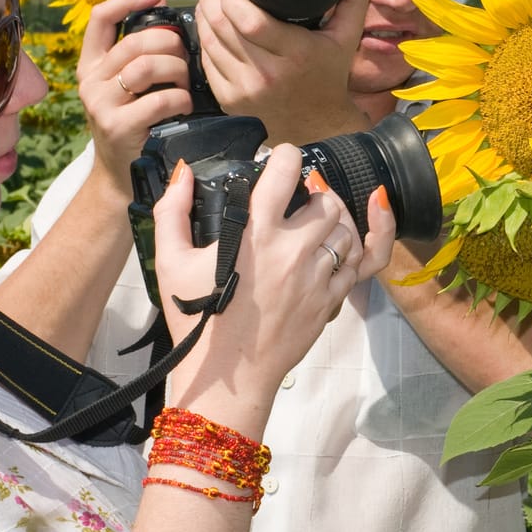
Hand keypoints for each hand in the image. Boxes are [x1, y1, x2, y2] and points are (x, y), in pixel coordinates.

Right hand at [79, 0, 192, 196]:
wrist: (122, 177)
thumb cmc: (135, 127)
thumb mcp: (126, 90)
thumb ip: (137, 59)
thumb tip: (170, 23)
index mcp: (91, 66)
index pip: (100, 18)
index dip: (129, 0)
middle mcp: (90, 81)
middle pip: (135, 41)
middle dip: (171, 44)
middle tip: (185, 60)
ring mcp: (101, 104)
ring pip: (147, 65)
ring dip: (178, 70)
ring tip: (185, 84)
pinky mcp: (118, 126)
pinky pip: (160, 99)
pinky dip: (181, 98)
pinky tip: (184, 106)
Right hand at [150, 145, 393, 384]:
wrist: (227, 375)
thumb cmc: (197, 318)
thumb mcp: (170, 261)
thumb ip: (172, 210)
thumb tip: (184, 172)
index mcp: (256, 234)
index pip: (286, 172)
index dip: (287, 156)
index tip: (282, 159)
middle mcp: (293, 251)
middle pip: (326, 201)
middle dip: (315, 191)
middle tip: (301, 196)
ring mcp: (317, 277)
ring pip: (345, 230)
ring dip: (334, 220)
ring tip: (316, 222)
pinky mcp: (330, 300)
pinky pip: (361, 263)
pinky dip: (361, 244)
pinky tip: (354, 231)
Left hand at [192, 0, 371, 142]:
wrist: (318, 127)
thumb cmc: (329, 76)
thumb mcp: (347, 39)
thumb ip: (352, 3)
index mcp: (295, 53)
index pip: (251, 22)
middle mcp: (267, 74)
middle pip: (224, 29)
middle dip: (212, 3)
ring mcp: (245, 90)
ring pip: (210, 44)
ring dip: (204, 20)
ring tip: (209, 6)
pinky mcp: (230, 102)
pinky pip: (207, 65)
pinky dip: (205, 45)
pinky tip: (210, 33)